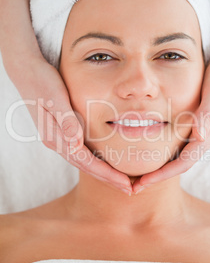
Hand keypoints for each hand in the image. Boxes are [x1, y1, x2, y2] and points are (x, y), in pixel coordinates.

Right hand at [5, 55, 131, 193]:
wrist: (27, 72)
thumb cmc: (42, 82)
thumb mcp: (55, 98)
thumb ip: (66, 120)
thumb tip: (76, 142)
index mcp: (57, 137)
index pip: (87, 162)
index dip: (107, 174)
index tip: (125, 184)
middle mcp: (58, 142)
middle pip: (87, 167)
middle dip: (108, 180)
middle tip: (130, 191)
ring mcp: (59, 138)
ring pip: (84, 162)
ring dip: (103, 173)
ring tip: (121, 181)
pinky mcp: (62, 132)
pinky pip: (82, 152)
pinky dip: (96, 161)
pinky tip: (105, 162)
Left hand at [132, 53, 209, 193]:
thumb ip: (207, 114)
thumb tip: (199, 136)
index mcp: (207, 135)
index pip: (183, 164)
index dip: (162, 175)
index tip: (142, 183)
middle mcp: (204, 138)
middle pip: (179, 166)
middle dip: (157, 177)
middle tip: (135, 187)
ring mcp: (200, 134)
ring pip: (178, 158)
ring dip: (159, 169)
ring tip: (138, 176)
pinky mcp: (195, 126)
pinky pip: (177, 146)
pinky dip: (163, 154)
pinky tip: (149, 152)